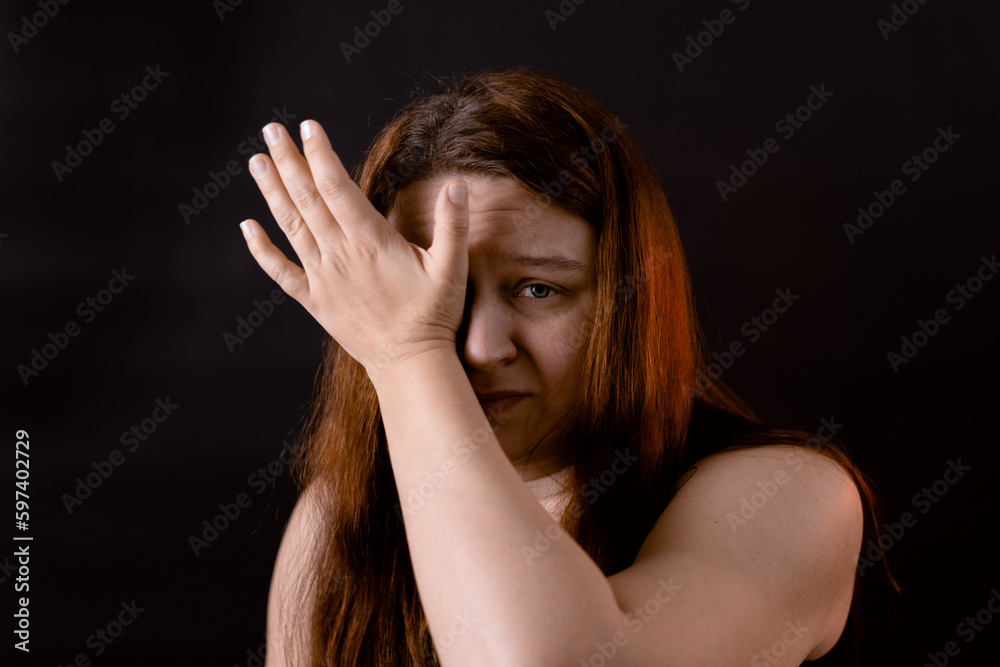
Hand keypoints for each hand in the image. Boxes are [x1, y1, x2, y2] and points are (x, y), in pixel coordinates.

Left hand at [239, 120, 469, 376]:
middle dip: (288, 161)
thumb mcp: (452, 268)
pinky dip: (262, 249)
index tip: (308, 126)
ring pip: (290, 227)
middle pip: (307, 199)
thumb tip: (458, 184)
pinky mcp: (315, 300)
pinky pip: (281, 272)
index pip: (337, 187)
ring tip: (256, 162)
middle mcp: (340, 255)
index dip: (321, 155)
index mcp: (370, 241)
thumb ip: (453, 224)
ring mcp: (323, 278)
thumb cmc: (433, 315)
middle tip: (271, 130)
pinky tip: (248, 227)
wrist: (410, 364)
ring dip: (272, 193)